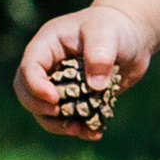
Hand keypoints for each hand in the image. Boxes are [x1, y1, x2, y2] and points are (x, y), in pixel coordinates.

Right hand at [12, 5, 154, 140]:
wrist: (132, 37)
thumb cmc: (114, 27)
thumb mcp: (107, 34)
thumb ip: (100, 55)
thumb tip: (95, 86)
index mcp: (47, 46)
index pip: (29, 68)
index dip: (35, 86)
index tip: (54, 99)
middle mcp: (49, 67)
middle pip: (27, 93)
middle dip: (40, 108)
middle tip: (60, 114)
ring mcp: (60, 85)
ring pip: (45, 111)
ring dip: (58, 125)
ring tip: (78, 129)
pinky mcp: (77, 100)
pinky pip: (70, 118)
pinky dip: (80, 128)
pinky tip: (94, 132)